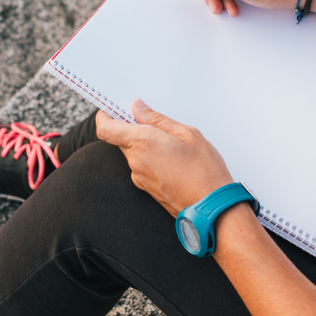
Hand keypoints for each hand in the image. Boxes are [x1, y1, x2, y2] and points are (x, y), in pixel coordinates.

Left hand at [95, 102, 233, 215]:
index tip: (113, 110)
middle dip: (132, 130)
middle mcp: (136, 161)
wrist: (210, 206)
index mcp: (142, 142)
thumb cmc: (204, 171)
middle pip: (120, 140)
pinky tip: (172, 161)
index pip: (106, 128)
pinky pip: (141, 168)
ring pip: (133, 154)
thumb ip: (158, 120)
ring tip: (171, 145)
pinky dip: (151, 160)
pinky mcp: (146, 189)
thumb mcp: (187, 134)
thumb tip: (139, 109)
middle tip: (153, 124)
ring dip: (144, 146)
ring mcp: (139, 177)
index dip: (105, 117)